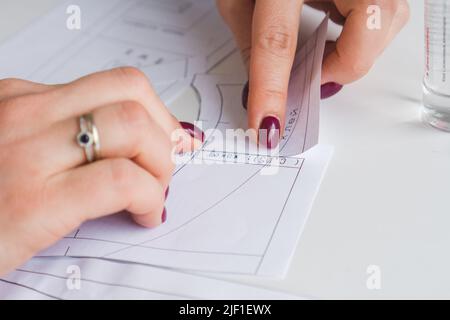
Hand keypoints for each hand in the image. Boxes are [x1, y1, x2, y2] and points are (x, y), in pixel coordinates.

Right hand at [0, 67, 201, 274]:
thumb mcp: (18, 150)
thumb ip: (66, 140)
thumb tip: (125, 148)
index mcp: (22, 101)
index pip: (115, 86)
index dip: (157, 113)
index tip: (171, 139)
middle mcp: (25, 115)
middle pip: (130, 94)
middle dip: (166, 132)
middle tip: (166, 166)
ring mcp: (27, 153)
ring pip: (132, 128)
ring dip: (161, 163)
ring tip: (153, 192)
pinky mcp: (34, 201)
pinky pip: (121, 180)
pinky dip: (148, 196)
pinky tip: (144, 214)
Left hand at [217, 0, 408, 147]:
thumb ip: (249, 40)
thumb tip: (262, 90)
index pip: (277, 38)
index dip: (272, 89)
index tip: (268, 126)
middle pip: (367, 26)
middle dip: (342, 65)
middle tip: (315, 72)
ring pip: (389, 19)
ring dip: (356, 49)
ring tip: (326, 49)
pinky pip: (388, 10)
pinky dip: (366, 31)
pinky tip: (339, 26)